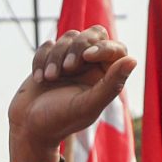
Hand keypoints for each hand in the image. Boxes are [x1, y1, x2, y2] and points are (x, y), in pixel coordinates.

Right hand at [8, 25, 136, 161]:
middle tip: (68, 68)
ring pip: (69, 37)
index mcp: (106, 78)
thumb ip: (111, 84)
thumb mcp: (87, 105)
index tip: (88, 56)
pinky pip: (49, 45)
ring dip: (56, 56)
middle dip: (78, 46)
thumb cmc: (60, 120)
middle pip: (94, 34)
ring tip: (49, 78)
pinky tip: (40, 79)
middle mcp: (91, 67)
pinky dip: (42, 59)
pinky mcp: (50, 58)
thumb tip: (133, 60)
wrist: (28, 127)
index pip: (116, 48)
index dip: (103, 46)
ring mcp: (70, 60)